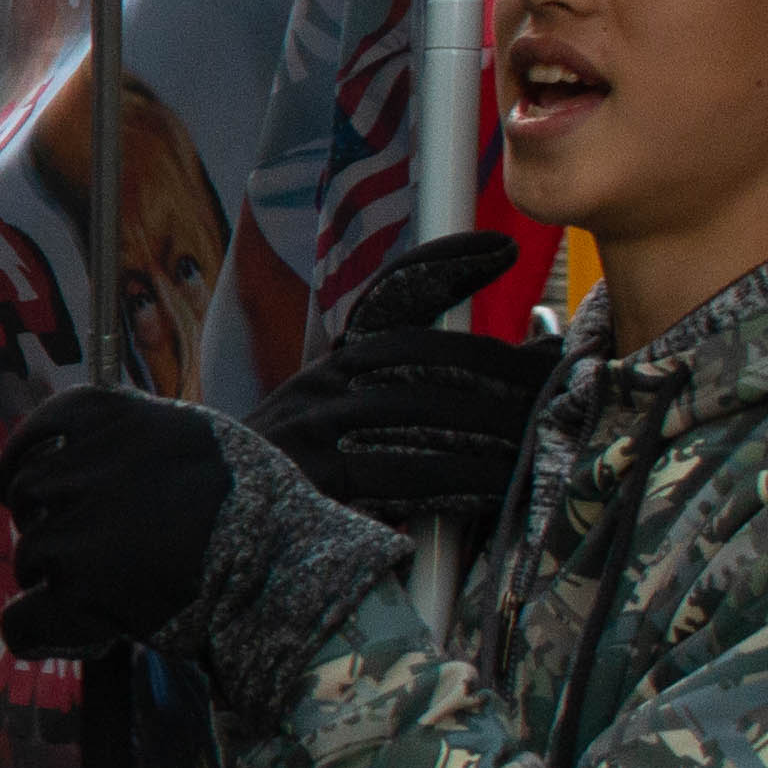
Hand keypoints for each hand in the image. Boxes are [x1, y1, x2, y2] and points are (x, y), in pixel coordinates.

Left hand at [0, 386, 233, 661]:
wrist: (288, 569)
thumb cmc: (259, 506)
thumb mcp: (199, 437)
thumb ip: (137, 437)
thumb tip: (81, 449)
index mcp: (113, 418)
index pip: (41, 431)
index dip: (27, 459)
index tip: (24, 482)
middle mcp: (84, 467)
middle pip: (29, 494)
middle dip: (46, 521)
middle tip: (85, 550)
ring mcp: (76, 530)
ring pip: (30, 556)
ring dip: (54, 577)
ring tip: (101, 593)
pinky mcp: (79, 592)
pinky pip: (21, 620)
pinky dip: (32, 632)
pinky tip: (54, 633)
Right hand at [246, 231, 552, 523]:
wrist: (210, 519)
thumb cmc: (296, 483)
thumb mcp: (337, 426)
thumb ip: (402, 402)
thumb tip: (506, 385)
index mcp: (333, 367)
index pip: (389, 297)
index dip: (443, 265)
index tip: (499, 248)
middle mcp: (323, 384)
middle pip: (425, 353)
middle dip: (502, 364)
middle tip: (557, 374)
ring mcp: (317, 428)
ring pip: (423, 410)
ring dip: (492, 425)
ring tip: (539, 436)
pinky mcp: (318, 479)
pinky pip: (406, 472)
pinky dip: (459, 478)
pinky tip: (494, 485)